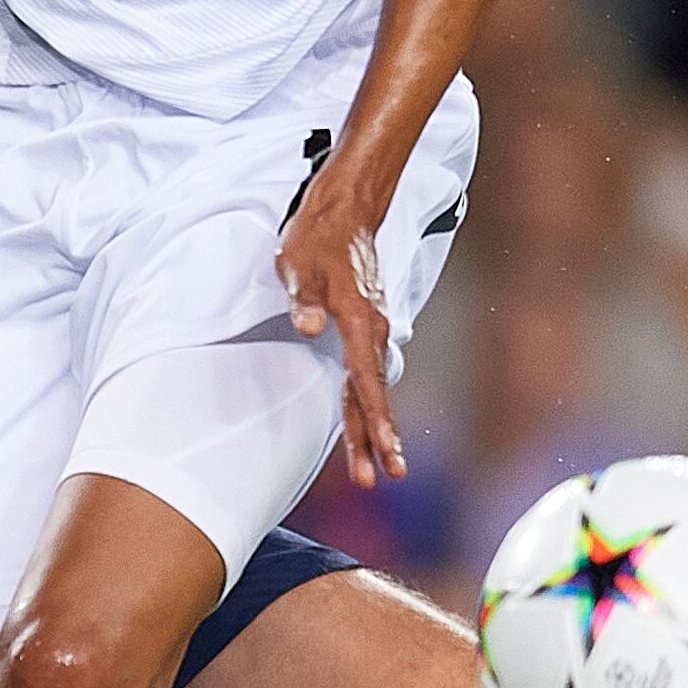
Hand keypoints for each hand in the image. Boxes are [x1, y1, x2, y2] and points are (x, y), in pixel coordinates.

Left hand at [276, 153, 404, 485]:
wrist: (345, 212)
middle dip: (381, 439)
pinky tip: (366, 427)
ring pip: (372, 389)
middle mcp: (373, 331)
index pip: (368, 381)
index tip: (388, 451)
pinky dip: (368, 405)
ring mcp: (372, 331)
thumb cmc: (318, 238)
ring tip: (377, 469)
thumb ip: (303, 297)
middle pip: (375, 395)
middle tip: (389, 476)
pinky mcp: (365, 330)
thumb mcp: (298, 264)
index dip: (378, 419)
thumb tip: (308, 326)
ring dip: (374, 428)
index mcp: (359, 320)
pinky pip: (367, 376)